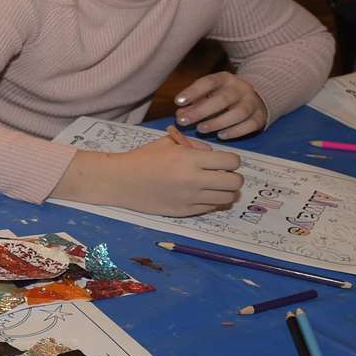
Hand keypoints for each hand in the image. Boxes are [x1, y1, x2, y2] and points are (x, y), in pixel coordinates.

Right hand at [61, 126, 242, 216]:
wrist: (119, 181)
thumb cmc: (142, 158)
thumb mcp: (168, 143)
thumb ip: (194, 146)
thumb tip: (213, 155)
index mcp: (190, 159)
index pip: (232, 162)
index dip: (231, 160)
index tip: (222, 161)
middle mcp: (194, 180)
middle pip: (235, 182)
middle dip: (233, 177)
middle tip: (222, 175)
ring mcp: (190, 198)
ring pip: (227, 198)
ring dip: (224, 191)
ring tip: (212, 186)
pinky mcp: (184, 212)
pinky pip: (211, 208)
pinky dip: (210, 201)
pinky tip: (198, 194)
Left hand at [174, 72, 267, 137]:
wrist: (254, 97)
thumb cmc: (223, 97)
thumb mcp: (208, 94)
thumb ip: (194, 103)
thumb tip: (180, 114)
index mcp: (225, 79)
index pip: (209, 82)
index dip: (193, 91)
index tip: (178, 101)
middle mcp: (241, 89)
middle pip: (223, 98)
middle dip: (202, 110)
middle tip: (184, 120)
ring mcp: (252, 103)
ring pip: (238, 112)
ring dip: (218, 122)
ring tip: (201, 129)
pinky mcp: (260, 117)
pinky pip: (250, 125)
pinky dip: (235, 131)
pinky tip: (221, 135)